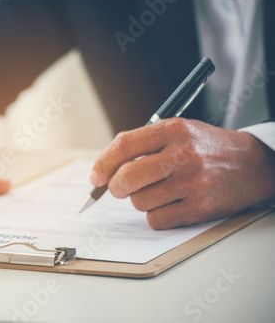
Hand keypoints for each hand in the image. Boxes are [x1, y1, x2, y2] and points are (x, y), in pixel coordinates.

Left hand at [90, 118, 274, 228]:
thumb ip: (144, 144)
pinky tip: (171, 204)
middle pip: (126, 178)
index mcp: (173, 130)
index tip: (96, 177)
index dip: (102, 164)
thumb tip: (105, 168)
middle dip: (116, 187)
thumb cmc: (207, 148)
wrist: (253, 164)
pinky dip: (157, 216)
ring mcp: (192, 182)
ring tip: (160, 191)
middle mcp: (182, 154)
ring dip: (142, 200)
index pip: (123, 146)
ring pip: (139, 201)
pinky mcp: (200, 207)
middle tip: (121, 188)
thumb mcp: (178, 132)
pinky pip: (156, 220)